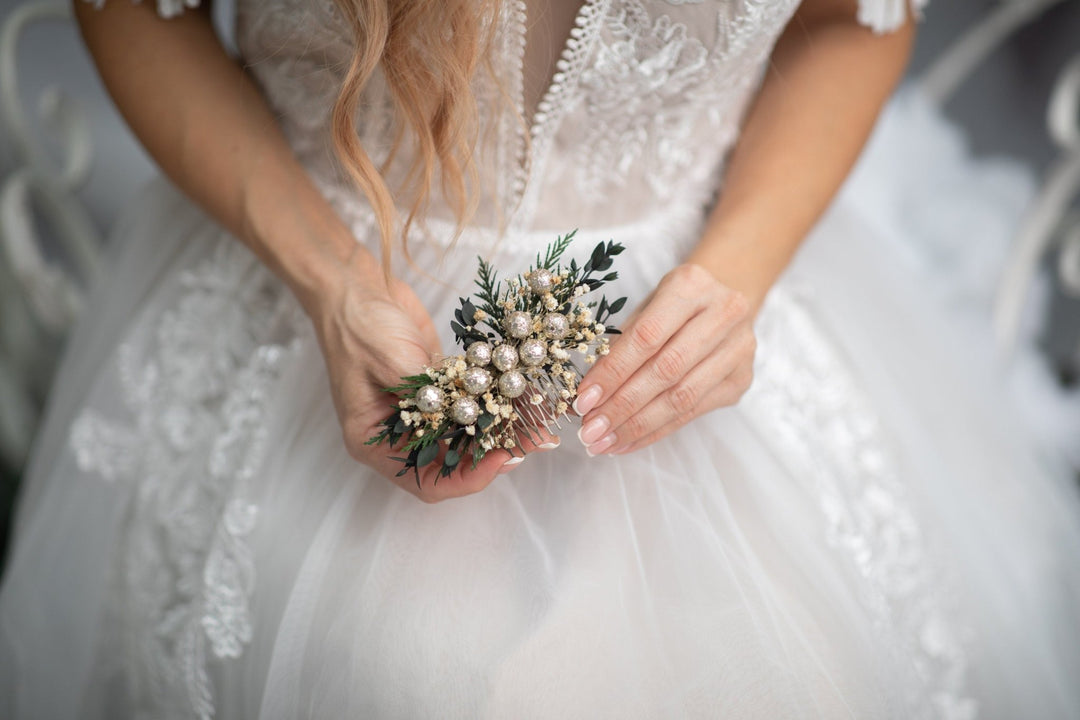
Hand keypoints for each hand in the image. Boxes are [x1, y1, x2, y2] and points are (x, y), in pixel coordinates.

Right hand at [306, 269, 556, 501]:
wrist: (356, 287)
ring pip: (468, 436)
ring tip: (538, 423)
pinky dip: (496, 403)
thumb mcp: (391, 361)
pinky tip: (523, 395)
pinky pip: (471, 406)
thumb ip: (431, 393)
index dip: (467, 478)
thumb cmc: (359, 327)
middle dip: (494, 454)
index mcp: (374, 442)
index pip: (425, 481)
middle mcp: (398, 436)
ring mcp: (421, 412)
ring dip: (502, 430)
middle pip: (453, 463)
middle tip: (534, 440)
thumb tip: (471, 415)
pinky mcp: (439, 390)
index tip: (502, 458)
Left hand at [572, 264, 755, 454]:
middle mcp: (723, 314)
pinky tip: (628, 441)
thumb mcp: (645, 309)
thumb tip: (585, 396)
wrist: (727, 296)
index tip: (583, 401)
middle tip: (590, 430)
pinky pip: (693, 412)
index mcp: (691, 286)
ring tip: (604, 442)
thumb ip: (619, 346)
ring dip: (638, 425)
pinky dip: (656, 430)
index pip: (646, 337)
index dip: (613, 372)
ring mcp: (738, 349)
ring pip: (682, 397)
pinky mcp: (741, 379)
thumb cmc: (674, 305)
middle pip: (666, 371)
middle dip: (622, 406)